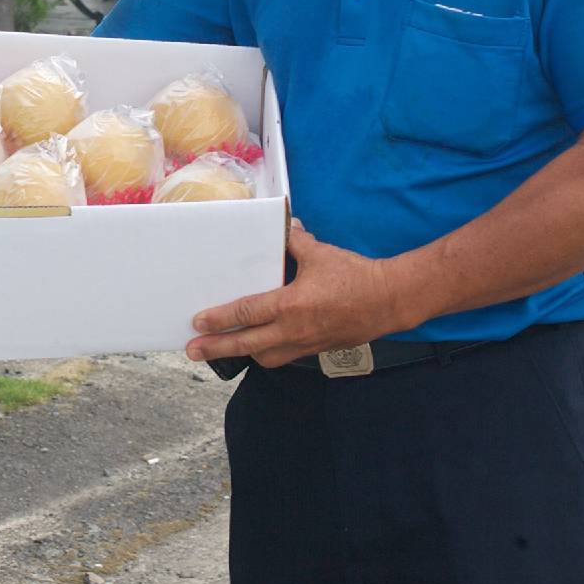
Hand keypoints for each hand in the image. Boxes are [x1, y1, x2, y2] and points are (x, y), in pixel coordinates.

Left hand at [184, 221, 407, 367]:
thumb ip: (295, 241)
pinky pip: (284, 357)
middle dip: (217, 348)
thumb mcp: (320, 253)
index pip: (246, 314)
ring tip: (221, 350)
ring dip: (242, 354)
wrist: (391, 301)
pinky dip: (268, 354)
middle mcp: (294, 330)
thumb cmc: (356, 276)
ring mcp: (306, 344)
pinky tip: (259, 348)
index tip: (197, 322)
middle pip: (246, 344)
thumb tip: (283, 227)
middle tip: (192, 350)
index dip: (219, 319)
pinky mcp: (317, 350)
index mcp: (291, 305)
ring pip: (265, 356)